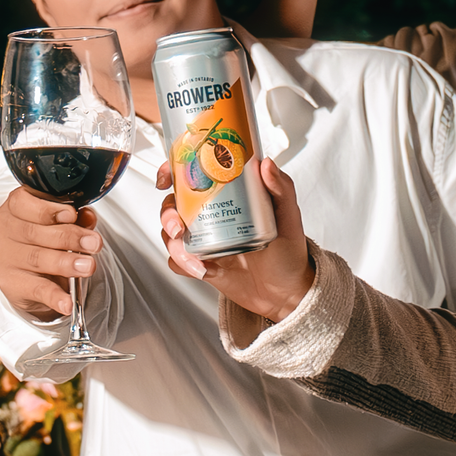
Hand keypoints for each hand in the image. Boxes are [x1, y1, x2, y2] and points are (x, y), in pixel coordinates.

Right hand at [0, 189, 101, 322]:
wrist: (29, 271)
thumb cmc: (44, 238)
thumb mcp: (59, 223)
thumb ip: (75, 218)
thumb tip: (88, 217)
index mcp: (14, 208)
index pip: (24, 203)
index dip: (49, 209)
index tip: (72, 214)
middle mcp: (5, 231)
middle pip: (35, 232)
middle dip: (69, 237)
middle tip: (93, 243)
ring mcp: (5, 258)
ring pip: (37, 259)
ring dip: (66, 263)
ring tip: (88, 266)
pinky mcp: (11, 284)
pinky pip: (36, 289)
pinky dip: (55, 296)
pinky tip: (67, 302)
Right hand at [156, 155, 314, 320]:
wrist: (286, 292)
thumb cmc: (289, 251)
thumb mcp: (288, 216)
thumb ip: (281, 188)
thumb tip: (266, 163)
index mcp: (228, 196)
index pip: (193, 176)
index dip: (172, 171)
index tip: (167, 178)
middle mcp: (212, 215)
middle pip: (173, 205)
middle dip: (167, 215)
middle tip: (179, 227)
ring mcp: (205, 240)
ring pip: (171, 235)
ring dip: (174, 245)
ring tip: (195, 258)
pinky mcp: (201, 264)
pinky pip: (178, 262)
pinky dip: (184, 265)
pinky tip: (203, 270)